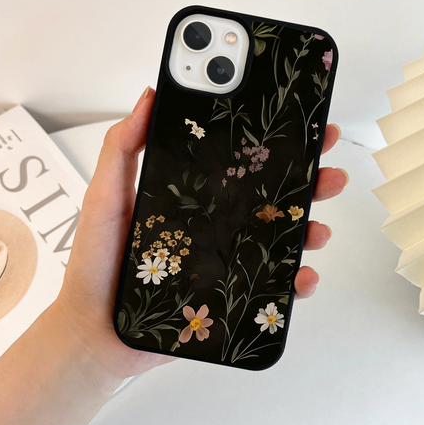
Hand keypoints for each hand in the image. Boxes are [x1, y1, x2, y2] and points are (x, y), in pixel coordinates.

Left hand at [54, 87, 347, 378]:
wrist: (96, 329)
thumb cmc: (99, 261)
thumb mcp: (107, 195)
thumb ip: (122, 146)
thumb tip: (150, 95)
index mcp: (195, 197)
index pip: (240, 164)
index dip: (270, 144)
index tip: (299, 123)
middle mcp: (217, 225)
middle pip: (270, 197)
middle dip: (306, 179)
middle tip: (327, 166)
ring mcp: (226, 260)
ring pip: (280, 239)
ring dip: (308, 229)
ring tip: (318, 225)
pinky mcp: (230, 297)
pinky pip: (272, 288)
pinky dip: (294, 283)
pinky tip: (303, 276)